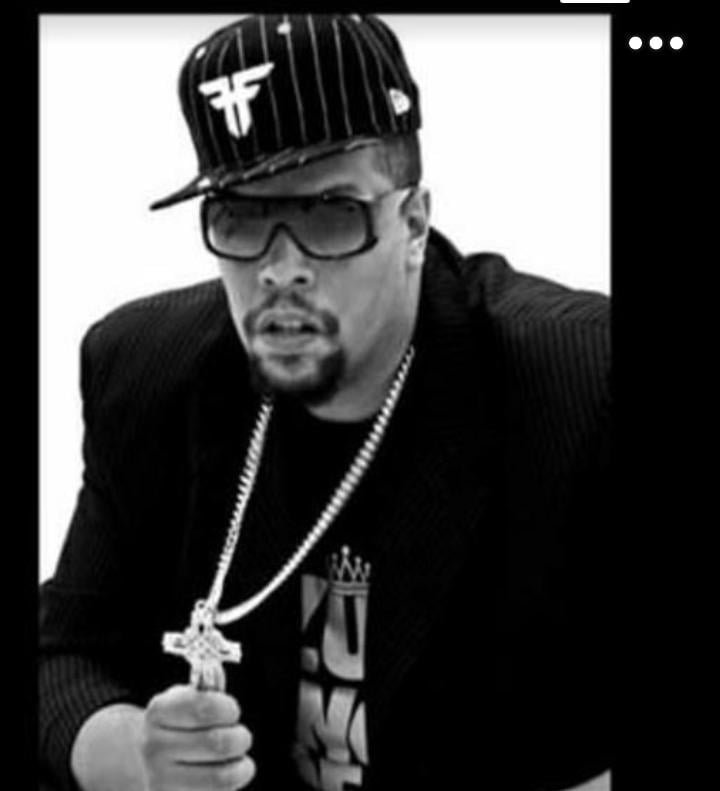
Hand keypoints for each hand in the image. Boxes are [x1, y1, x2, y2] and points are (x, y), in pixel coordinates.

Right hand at [141, 684, 255, 790]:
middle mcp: (154, 747)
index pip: (203, 708)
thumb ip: (207, 686)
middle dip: (240, 737)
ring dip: (242, 765)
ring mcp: (160, 780)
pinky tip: (227, 774)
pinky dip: (232, 783)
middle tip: (240, 735)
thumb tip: (215, 669)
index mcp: (159, 712)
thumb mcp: (188, 697)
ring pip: (221, 777)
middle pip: (218, 743)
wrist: (151, 759)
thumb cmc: (181, 723)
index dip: (228, 708)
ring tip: (238, 758)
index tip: (232, 711)